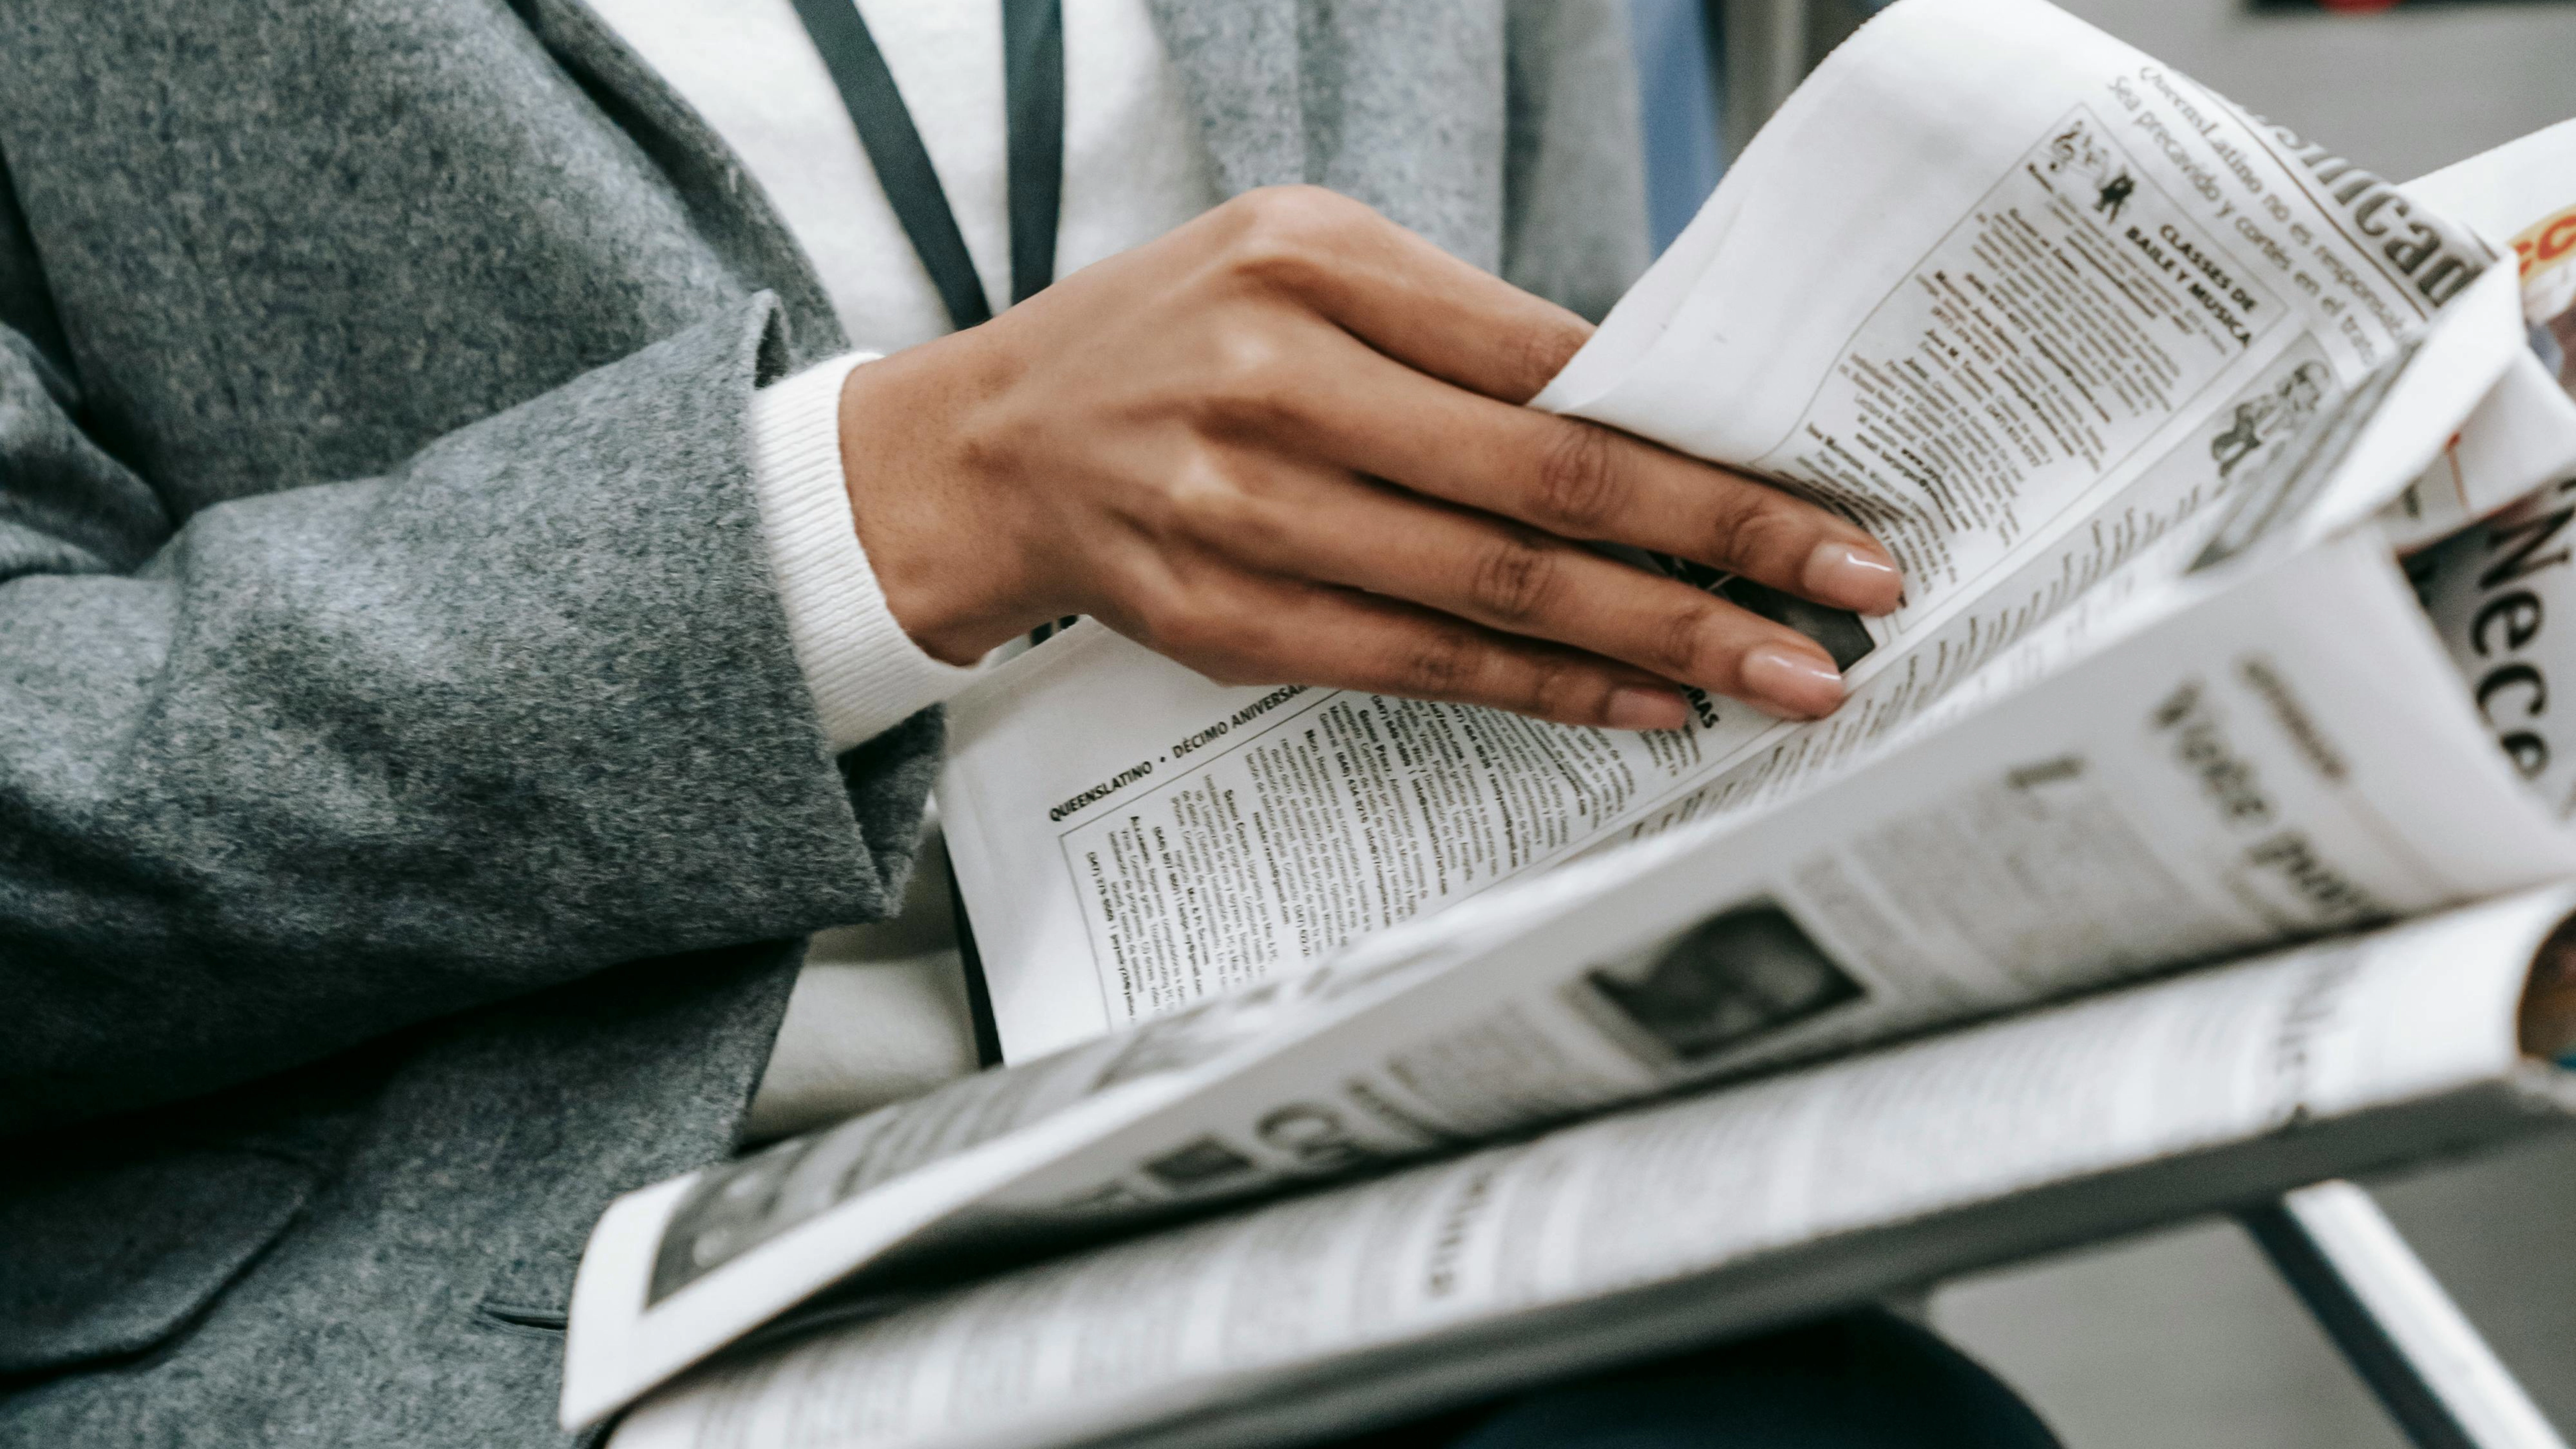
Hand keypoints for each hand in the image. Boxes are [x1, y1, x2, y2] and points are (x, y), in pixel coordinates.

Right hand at [836, 186, 1902, 728]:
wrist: (991, 445)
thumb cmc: (1172, 339)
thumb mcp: (1302, 266)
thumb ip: (1457, 329)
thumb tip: (1639, 419)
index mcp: (1313, 265)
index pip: (1551, 363)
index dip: (1697, 436)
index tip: (1818, 486)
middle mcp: (1277, 385)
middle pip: (1546, 483)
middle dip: (1722, 547)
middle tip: (1854, 594)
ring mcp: (1245, 514)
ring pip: (1494, 594)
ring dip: (1659, 641)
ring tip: (1780, 675)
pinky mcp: (1227, 623)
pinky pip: (1420, 667)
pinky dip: (1545, 692)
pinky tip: (1641, 703)